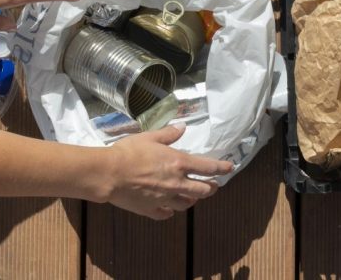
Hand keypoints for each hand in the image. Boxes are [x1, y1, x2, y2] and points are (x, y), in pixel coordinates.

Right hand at [102, 124, 234, 219]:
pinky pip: (166, 214)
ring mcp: (165, 199)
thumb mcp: (150, 137)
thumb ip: (169, 134)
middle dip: (211, 187)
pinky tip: (169, 209)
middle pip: (202, 190)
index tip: (229, 168)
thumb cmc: (129, 152)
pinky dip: (170, 211)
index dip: (221, 168)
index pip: (207, 167)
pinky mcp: (152, 210)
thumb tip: (182, 127)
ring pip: (186, 204)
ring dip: (193, 199)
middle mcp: (176, 183)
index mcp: (178, 163)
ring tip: (193, 196)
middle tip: (213, 185)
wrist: (110, 174)